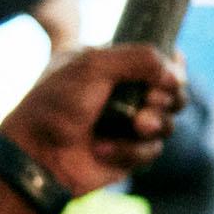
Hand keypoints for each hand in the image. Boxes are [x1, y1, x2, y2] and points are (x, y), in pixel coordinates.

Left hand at [0, 45, 185, 196]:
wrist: (37, 154)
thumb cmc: (56, 104)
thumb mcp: (94, 66)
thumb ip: (139, 58)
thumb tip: (176, 73)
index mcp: (111, 66)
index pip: (156, 60)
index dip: (171, 66)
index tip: (172, 70)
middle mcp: (121, 94)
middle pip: (172, 92)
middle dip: (167, 97)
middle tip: (152, 99)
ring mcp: (126, 125)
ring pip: (167, 122)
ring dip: (154, 123)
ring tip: (137, 125)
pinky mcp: (127, 154)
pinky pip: (152, 150)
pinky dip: (131, 150)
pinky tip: (103, 150)